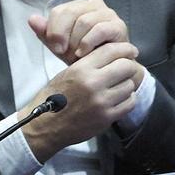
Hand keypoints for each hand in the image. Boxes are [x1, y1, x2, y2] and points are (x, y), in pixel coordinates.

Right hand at [23, 41, 145, 160]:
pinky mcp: (106, 117)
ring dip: (126, 85)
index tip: (130, 51)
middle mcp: (92, 83)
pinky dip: (127, 100)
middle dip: (128, 67)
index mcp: (80, 70)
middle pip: (127, 67)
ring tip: (116, 88)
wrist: (44, 125)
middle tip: (125, 71)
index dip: (125, 49)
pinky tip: (117, 100)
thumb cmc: (53, 99)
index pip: (111, 50)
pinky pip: (130, 103)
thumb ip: (89, 64)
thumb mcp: (65, 74)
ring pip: (130, 85)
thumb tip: (113, 57)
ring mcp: (101, 101)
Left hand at [29, 0, 129, 64]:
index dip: (53, 30)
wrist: (103, 69)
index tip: (55, 48)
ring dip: (77, 41)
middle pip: (70, 12)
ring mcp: (108, 14)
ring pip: (84, 21)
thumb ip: (45, 33)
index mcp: (77, 6)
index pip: (58, 10)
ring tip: (76, 55)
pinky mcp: (119, 26)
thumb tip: (32, 19)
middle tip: (63, 52)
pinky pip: (100, 29)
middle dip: (64, 35)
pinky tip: (85, 53)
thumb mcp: (58, 45)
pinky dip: (89, 43)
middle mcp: (94, 5)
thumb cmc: (80, 55)